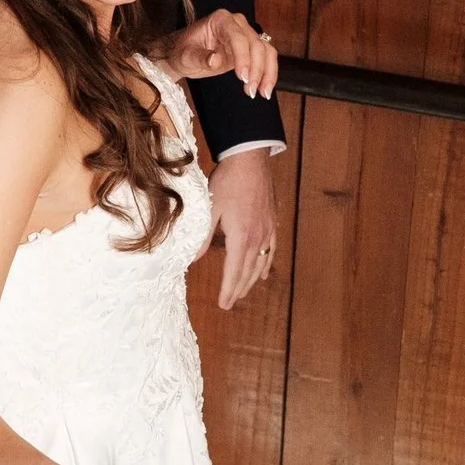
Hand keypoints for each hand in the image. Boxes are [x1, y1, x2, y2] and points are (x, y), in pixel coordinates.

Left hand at [161, 11, 278, 100]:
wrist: (184, 55)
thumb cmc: (183, 51)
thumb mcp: (185, 56)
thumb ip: (200, 57)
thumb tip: (215, 59)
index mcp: (220, 20)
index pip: (238, 37)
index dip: (243, 57)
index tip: (243, 78)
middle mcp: (236, 24)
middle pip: (255, 44)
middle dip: (256, 69)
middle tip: (250, 90)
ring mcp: (245, 35)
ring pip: (266, 51)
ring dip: (266, 73)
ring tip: (260, 93)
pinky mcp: (249, 48)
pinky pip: (266, 58)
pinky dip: (268, 74)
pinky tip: (264, 89)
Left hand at [208, 149, 276, 310]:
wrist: (250, 160)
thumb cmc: (228, 182)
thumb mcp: (210, 209)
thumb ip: (203, 237)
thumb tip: (192, 259)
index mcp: (241, 237)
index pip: (234, 271)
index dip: (228, 289)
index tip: (224, 304)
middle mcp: (257, 238)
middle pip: (248, 271)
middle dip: (239, 289)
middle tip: (230, 303)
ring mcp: (268, 231)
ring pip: (261, 264)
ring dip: (252, 280)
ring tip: (243, 292)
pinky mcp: (272, 223)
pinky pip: (271, 250)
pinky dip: (267, 264)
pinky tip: (264, 272)